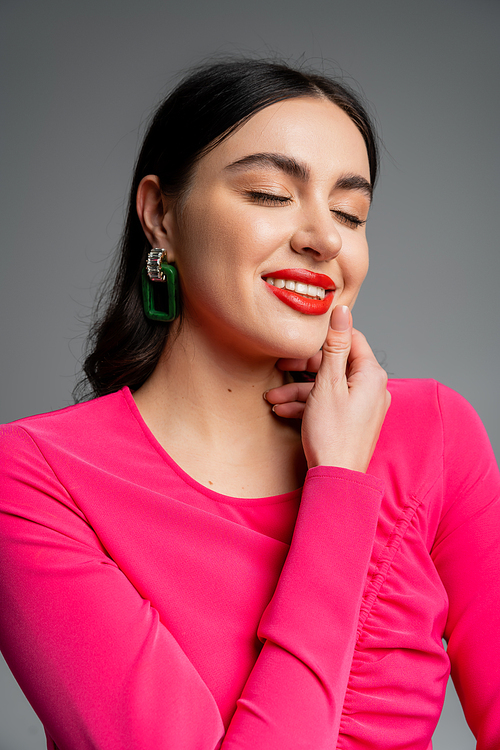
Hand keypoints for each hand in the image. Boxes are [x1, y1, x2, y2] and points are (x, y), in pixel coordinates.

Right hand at [265, 306, 390, 471]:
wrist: (335, 479)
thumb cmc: (332, 435)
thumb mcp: (327, 384)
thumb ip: (334, 346)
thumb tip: (342, 311)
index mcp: (371, 375)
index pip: (351, 339)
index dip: (324, 337)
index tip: (302, 339)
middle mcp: (371, 388)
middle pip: (336, 363)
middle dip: (304, 367)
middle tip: (281, 367)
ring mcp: (362, 406)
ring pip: (328, 385)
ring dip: (299, 389)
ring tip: (273, 396)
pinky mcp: (352, 420)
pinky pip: (329, 402)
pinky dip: (307, 404)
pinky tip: (283, 409)